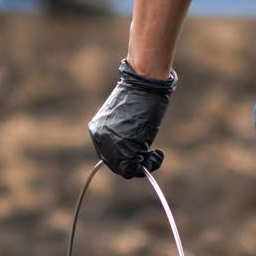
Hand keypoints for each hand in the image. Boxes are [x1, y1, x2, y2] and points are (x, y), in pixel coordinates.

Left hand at [87, 60, 172, 178]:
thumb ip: (122, 133)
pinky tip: (158, 153)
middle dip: (135, 163)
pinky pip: (135, 167)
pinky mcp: (125, 149)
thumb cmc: (139, 96)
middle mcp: (100, 140)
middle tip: (152, 155)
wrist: (143, 86)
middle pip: (116, 164)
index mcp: (97, 130)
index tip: (140, 152)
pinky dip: (150, 164)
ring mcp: (111, 146)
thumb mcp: (125, 118)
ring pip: (126, 169)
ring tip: (156, 154)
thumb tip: (134, 150)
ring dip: (145, 164)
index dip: (126, 157)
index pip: (109, 154)